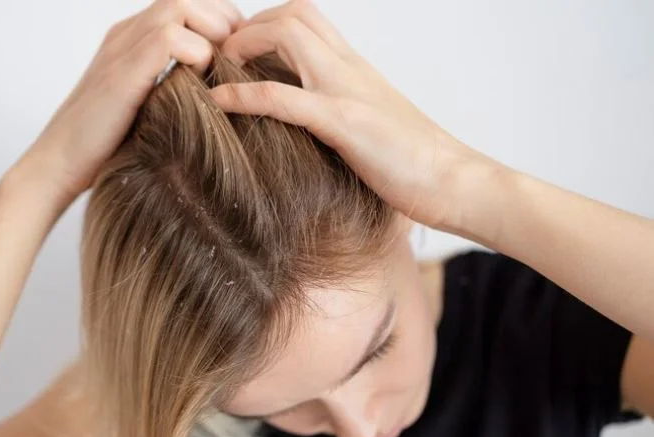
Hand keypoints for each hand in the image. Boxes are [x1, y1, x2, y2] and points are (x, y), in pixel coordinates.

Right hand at [17, 0, 241, 203]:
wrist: (60, 164)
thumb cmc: (107, 144)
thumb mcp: (149, 105)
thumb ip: (176, 85)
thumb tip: (222, 89)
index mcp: (134, 38)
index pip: (188, 3)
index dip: (222, 20)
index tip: (241, 53)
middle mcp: (127, 34)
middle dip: (224, 20)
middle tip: (241, 57)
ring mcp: (121, 49)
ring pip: (178, 6)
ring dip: (213, 32)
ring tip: (224, 67)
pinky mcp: (121, 73)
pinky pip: (168, 38)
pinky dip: (195, 54)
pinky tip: (202, 82)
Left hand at [211, 0, 482, 229]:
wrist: (456, 182)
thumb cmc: (416, 163)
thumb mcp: (372, 126)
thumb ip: (341, 113)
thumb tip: (311, 128)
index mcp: (356, 70)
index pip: (307, 20)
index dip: (265, 26)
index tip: (239, 53)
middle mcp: (350, 70)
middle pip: (294, 13)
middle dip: (250, 25)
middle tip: (222, 56)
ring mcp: (347, 92)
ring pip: (288, 36)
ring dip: (243, 45)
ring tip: (216, 68)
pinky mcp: (345, 124)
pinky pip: (285, 98)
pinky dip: (245, 94)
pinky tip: (218, 102)